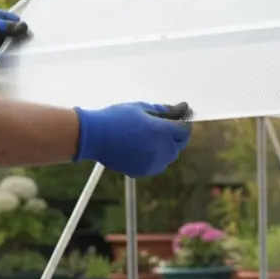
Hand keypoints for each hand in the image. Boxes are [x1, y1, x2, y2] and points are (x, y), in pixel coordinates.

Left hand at [0, 9, 28, 58]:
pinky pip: (0, 53)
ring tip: (24, 56)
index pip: (15, 20)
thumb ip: (10, 27)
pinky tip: (13, 61)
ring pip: (7, 44)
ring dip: (13, 49)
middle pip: (12, 33)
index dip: (23, 26)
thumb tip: (26, 28)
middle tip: (31, 47)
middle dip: (19, 39)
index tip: (32, 35)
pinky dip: (5, 56)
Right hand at [74, 102, 191, 177]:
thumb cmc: (117, 117)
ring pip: (169, 156)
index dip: (182, 123)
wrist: (94, 136)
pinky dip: (154, 158)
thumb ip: (165, 110)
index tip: (175, 119)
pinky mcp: (143, 171)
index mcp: (162, 131)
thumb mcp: (142, 108)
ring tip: (147, 138)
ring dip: (165, 148)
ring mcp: (153, 162)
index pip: (185, 130)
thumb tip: (184, 107)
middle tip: (158, 127)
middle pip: (179, 144)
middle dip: (174, 135)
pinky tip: (140, 149)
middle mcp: (161, 149)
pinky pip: (157, 165)